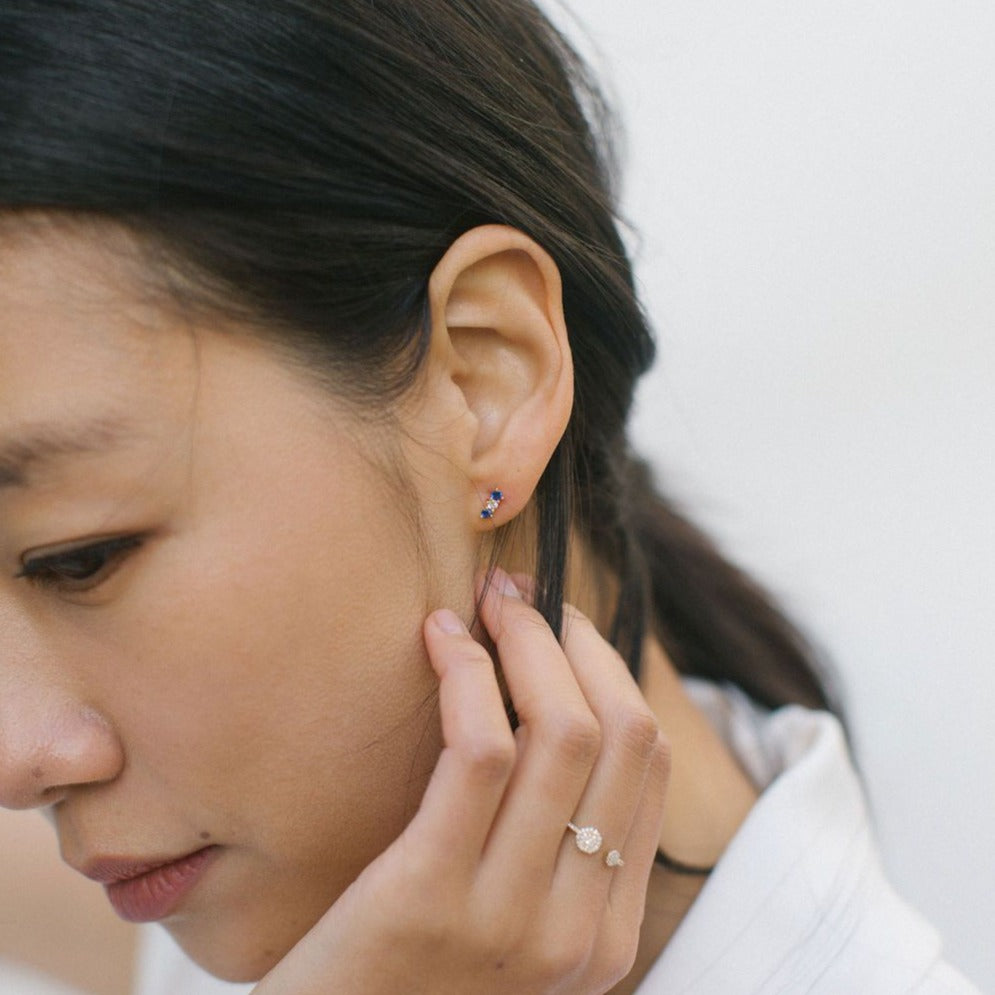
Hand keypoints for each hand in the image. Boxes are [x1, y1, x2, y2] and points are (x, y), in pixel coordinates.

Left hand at [253, 570, 669, 994]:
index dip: (609, 672)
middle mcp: (580, 931)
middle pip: (620, 734)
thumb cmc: (403, 980)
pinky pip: (481, 751)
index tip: (562, 626)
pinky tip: (440, 640)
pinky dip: (468, 675)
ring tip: (482, 606)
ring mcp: (512, 922)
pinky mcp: (429, 899)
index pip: (649, 764)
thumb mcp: (504, 926)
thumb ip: (544, 849)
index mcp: (608, 934)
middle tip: (518, 598)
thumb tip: (554, 711)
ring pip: (562, 732)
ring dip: (524, 642)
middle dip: (574, 641)